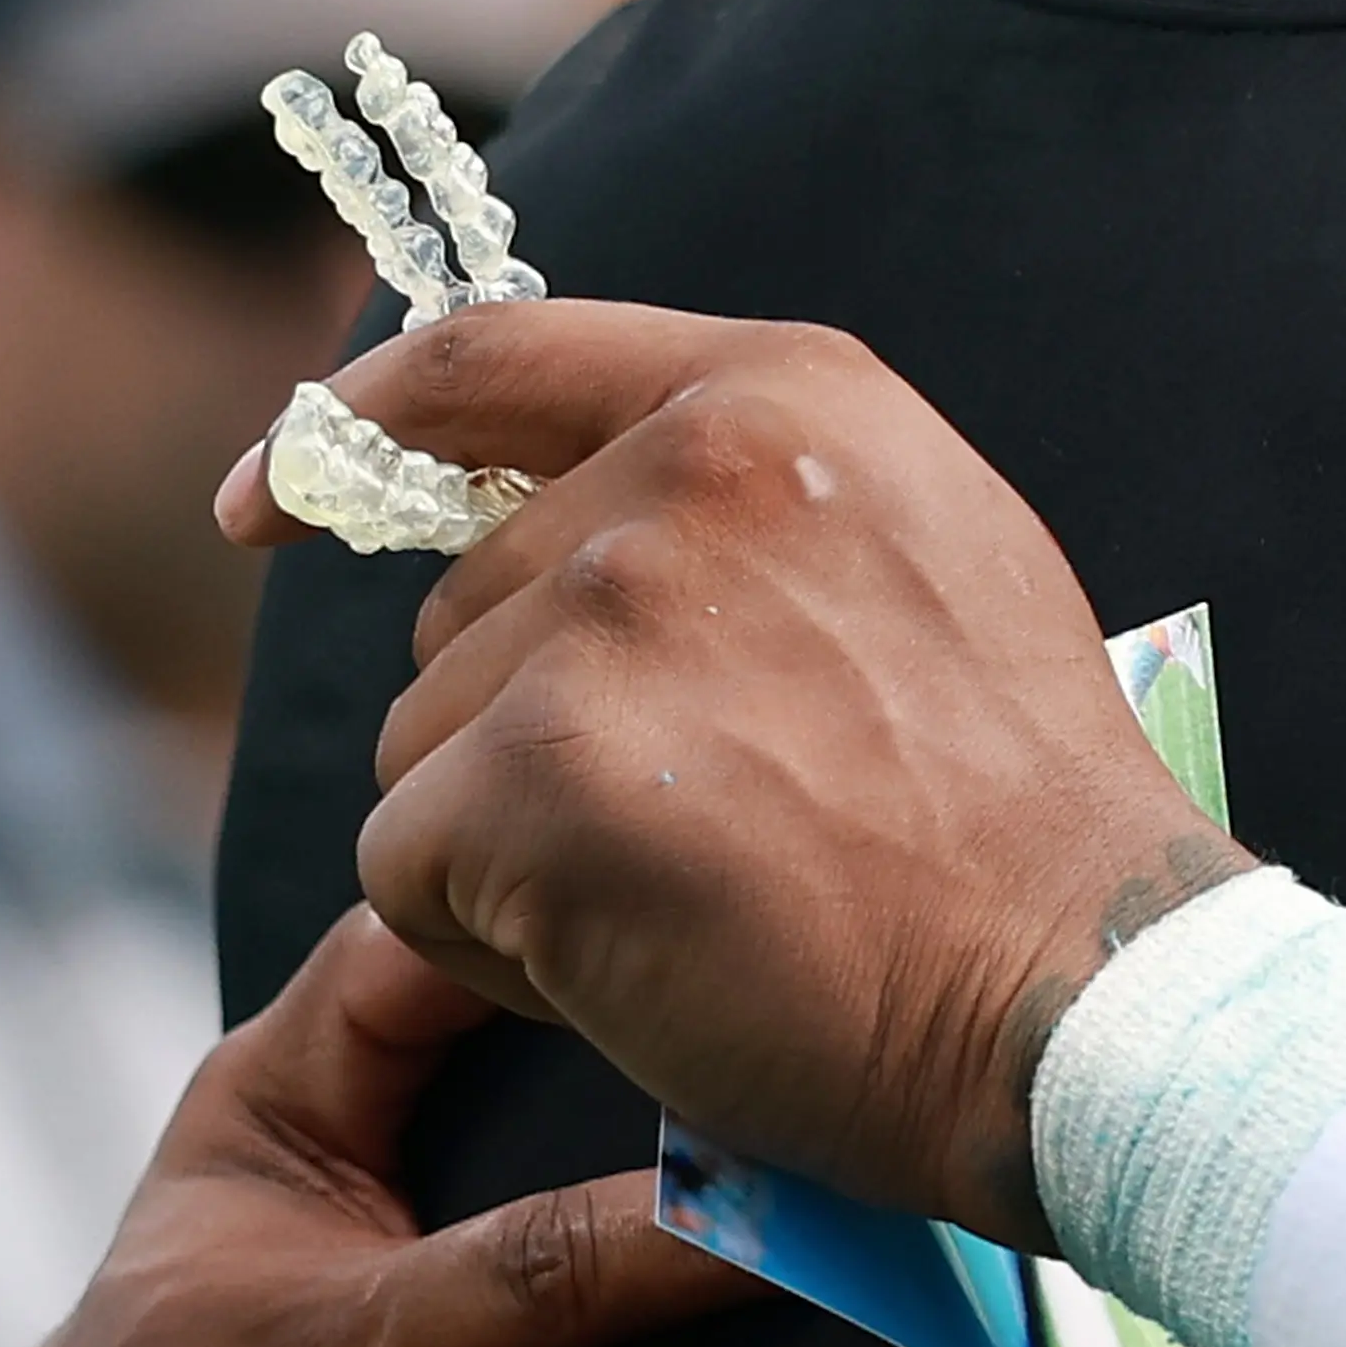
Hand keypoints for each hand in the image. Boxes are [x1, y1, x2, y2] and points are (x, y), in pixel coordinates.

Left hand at [292, 300, 1245, 1246]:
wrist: (1083, 991)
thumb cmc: (1017, 821)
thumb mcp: (926, 562)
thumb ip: (752, 503)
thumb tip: (563, 517)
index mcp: (780, 398)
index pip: (495, 355)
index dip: (352, 424)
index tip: (262, 496)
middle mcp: (681, 472)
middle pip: (462, 608)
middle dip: (531, 736)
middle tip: (711, 831)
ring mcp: (604, 613)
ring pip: (427, 748)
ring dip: (515, 847)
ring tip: (700, 895)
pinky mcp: (534, 771)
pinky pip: (407, 870)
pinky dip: (490, 947)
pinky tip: (642, 964)